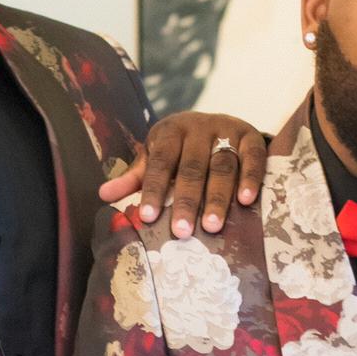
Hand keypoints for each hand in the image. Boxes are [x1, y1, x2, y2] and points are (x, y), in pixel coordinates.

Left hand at [99, 112, 265, 236]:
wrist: (219, 124)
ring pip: (222, 165)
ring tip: (212, 226)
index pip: (159, 163)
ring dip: (218, 197)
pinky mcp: (251, 136)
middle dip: (187, 201)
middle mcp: (198, 128)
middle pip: (192, 167)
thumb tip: (103, 195)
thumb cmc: (181, 150)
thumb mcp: (156, 157)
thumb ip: (134, 177)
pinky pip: (253, 157)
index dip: (153, 190)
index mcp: (170, 132)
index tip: (147, 217)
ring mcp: (226, 131)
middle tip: (182, 232)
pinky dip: (250, 178)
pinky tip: (246, 201)